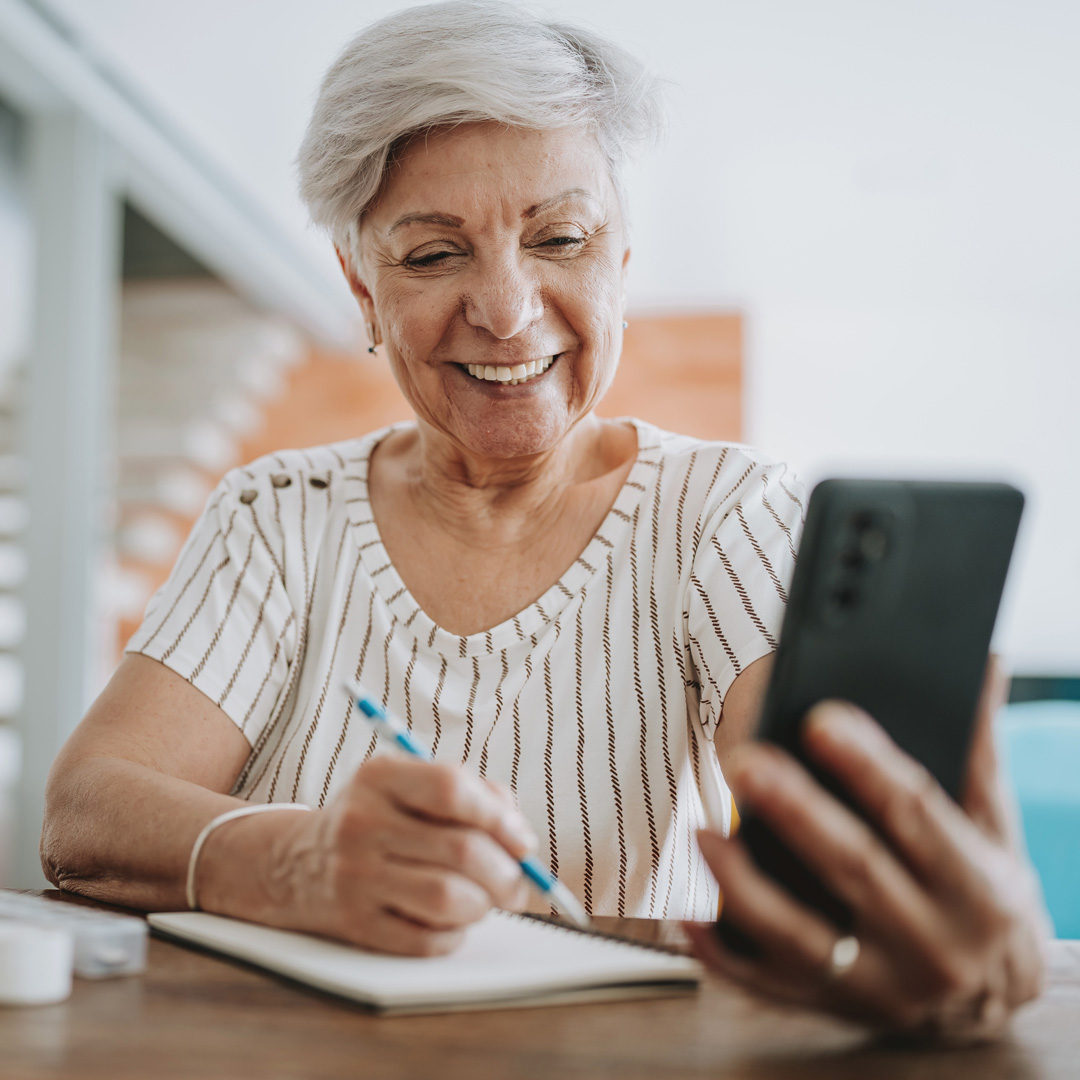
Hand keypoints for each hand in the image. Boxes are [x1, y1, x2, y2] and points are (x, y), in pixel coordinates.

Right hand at [248, 756, 535, 955]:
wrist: (295, 862)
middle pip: (461, 850)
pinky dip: (453, 935)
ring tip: (483, 901)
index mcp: (380, 776)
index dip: (499, 818)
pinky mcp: (353, 924)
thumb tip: (520, 838)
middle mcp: (361, 822)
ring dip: (482, 905)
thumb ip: (473, 794)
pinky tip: (450, 921)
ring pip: (448, 899)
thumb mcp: (411, 784)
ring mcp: (354, 875)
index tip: (522, 841)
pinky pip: (425, 940)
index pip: (451, 788)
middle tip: (516, 884)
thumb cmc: (379, 818)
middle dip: (506, 873)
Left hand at [686, 662, 1046, 1041]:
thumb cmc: (982, 893)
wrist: (989, 1002)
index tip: (821, 718)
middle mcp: (930, 946)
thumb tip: (980, 665)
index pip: (916, 815)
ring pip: (801, 935)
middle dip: (796, 811)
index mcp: (976, 890)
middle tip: (745, 760)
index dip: (867, 764)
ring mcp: (877, 985)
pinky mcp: (831, 1006)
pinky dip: (723, 951)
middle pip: (855, 867)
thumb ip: (976, 752)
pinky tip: (689, 912)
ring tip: (702, 832)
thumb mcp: (993, 828)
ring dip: (745, 884)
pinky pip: (765, 983)